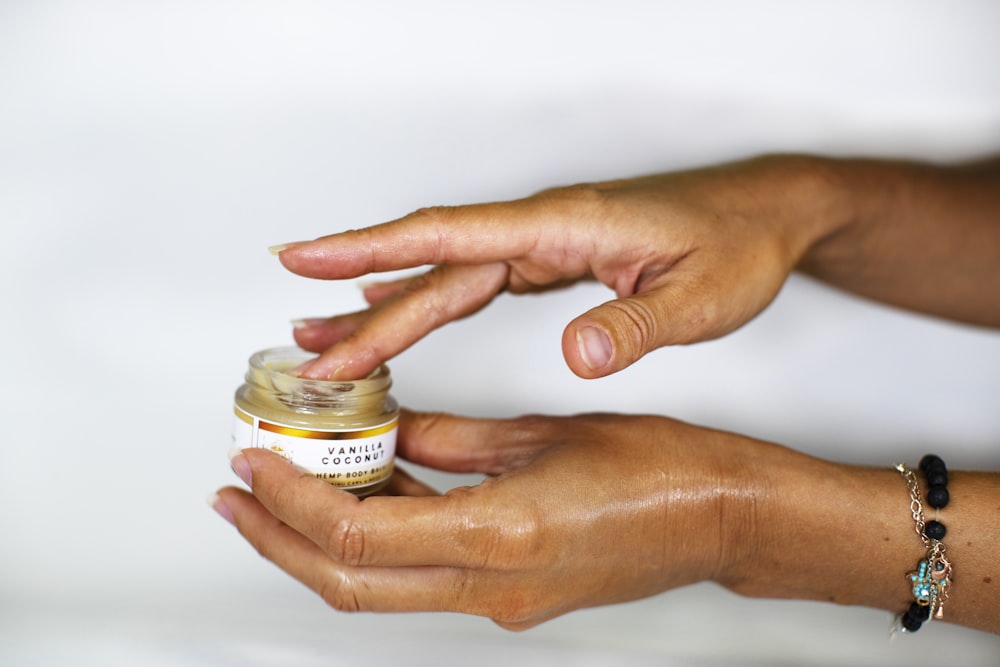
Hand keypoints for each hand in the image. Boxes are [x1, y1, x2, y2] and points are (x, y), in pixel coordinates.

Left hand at [214, 410, 766, 629]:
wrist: (720, 518)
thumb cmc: (660, 468)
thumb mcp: (543, 433)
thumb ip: (454, 439)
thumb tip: (394, 434)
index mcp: (502, 533)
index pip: (360, 534)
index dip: (291, 502)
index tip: (255, 462)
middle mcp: (494, 584)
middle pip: (351, 582)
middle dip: (279, 540)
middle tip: (238, 494)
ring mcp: (502, 601)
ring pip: (381, 588)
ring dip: (321, 545)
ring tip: (281, 496)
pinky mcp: (513, 598)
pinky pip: (424, 578)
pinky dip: (382, 544)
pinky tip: (366, 499)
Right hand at [274, 155, 841, 379]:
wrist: (764, 216)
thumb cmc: (736, 245)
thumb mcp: (702, 296)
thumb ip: (637, 325)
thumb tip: (577, 359)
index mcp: (563, 226)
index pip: (450, 235)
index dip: (372, 248)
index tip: (307, 257)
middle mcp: (540, 231)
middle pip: (433, 269)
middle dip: (364, 308)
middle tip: (306, 352)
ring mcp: (540, 245)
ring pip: (444, 277)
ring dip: (384, 308)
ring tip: (325, 339)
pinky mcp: (547, 262)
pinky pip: (470, 284)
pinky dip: (425, 303)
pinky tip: (396, 316)